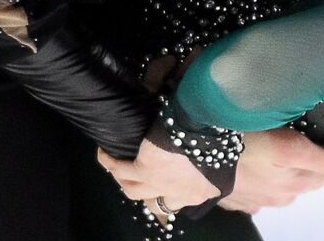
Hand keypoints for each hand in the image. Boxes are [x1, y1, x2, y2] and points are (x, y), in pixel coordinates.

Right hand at [97, 139, 219, 211]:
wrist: (208, 121)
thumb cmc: (219, 134)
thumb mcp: (218, 156)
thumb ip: (207, 164)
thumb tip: (201, 157)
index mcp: (198, 192)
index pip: (174, 202)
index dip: (164, 192)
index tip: (161, 181)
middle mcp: (177, 194)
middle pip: (149, 200)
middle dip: (142, 188)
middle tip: (136, 173)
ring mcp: (158, 182)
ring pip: (130, 188)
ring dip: (122, 177)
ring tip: (117, 165)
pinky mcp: (144, 167)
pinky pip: (118, 168)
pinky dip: (109, 161)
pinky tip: (105, 153)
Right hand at [216, 128, 323, 214]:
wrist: (197, 159)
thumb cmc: (246, 146)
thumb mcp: (290, 148)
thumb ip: (321, 157)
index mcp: (296, 182)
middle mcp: (281, 194)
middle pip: (312, 180)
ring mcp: (260, 198)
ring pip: (289, 186)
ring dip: (299, 173)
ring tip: (302, 155)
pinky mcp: (241, 197)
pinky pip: (265, 190)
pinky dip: (273, 180)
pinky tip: (269, 170)